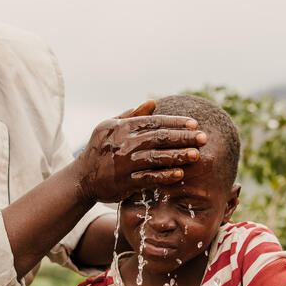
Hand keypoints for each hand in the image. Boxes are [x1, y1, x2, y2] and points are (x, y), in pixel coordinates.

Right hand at [74, 100, 205, 202]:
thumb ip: (132, 115)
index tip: (194, 124)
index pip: (154, 122)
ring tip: (196, 155)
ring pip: (156, 158)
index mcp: (122, 128)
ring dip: (178, 156)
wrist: (81, 178)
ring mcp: (124, 164)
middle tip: (203, 138)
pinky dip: (165, 176)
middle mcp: (123, 144)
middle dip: (183, 137)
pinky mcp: (124, 183)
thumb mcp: (110, 127)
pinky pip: (149, 178)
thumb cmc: (99, 149)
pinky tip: (180, 174)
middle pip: (159, 138)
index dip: (175, 122)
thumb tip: (153, 102)